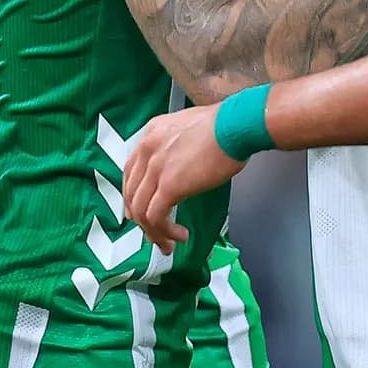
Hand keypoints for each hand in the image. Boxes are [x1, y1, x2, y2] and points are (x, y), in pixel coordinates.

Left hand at [120, 103, 241, 254]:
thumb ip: (176, 145)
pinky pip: (156, 217)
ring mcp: (156, 168)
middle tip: (155, 234)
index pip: (130, 172)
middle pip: (131, 194)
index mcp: (151, 133)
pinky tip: (180, 235)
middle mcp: (147, 149)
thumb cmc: (225, 125)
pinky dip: (164, 232)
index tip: (142, 212)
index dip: (134, 197)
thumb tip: (180, 167)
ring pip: (141, 210)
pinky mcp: (169, 185)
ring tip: (168, 243)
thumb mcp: (189, 128)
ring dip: (153, 232)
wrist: (236, 125)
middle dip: (141, 219)